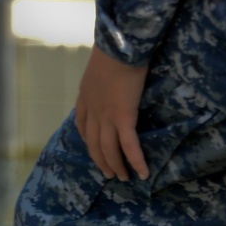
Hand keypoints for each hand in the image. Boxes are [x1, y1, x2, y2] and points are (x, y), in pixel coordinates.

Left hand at [75, 45, 149, 181]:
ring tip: (124, 178)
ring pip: (108, 149)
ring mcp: (106, 117)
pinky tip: (142, 173)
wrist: (119, 47)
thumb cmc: (114, 49)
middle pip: (93, 143)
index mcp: (85, 97)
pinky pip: (129, 146)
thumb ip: (102, 75)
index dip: (88, 139)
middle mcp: (92, 111)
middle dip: (101, 160)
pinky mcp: (123, 118)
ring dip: (116, 166)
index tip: (94, 148)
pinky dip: (136, 161)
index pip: (82, 125)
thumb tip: (112, 74)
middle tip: (109, 173)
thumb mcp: (100, 64)